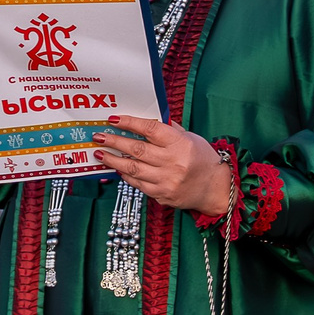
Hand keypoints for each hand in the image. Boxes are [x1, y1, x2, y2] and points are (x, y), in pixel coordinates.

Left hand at [96, 116, 232, 215]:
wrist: (214, 188)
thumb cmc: (203, 159)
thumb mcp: (190, 138)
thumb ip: (168, 129)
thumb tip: (145, 119)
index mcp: (180, 144)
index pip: (150, 129)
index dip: (130, 123)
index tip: (114, 119)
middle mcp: (172, 162)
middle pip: (137, 149)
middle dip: (114, 141)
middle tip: (99, 136)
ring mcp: (166, 180)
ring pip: (132, 168)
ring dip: (113, 160)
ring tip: (100, 153)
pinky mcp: (162, 195)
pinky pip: (138, 183)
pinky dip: (125, 175)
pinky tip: (116, 168)